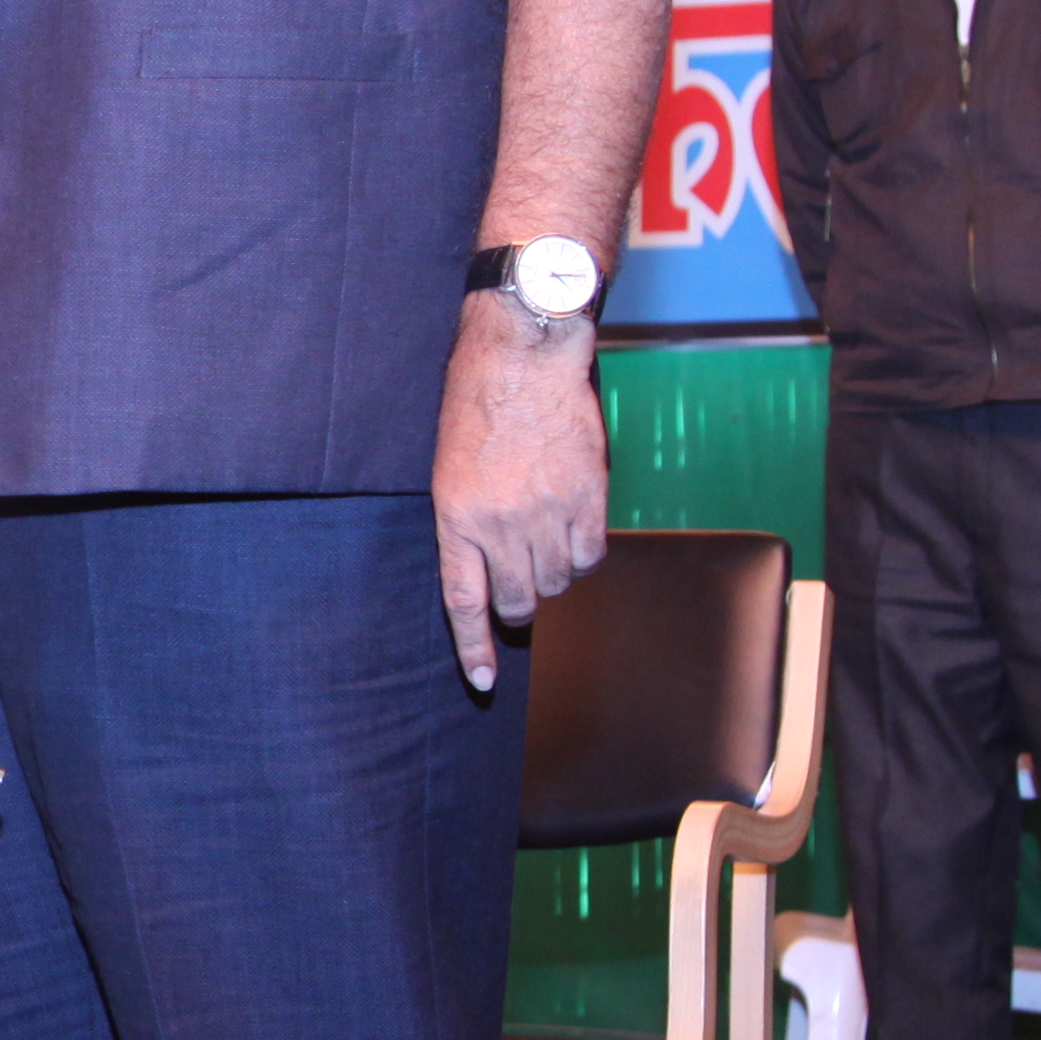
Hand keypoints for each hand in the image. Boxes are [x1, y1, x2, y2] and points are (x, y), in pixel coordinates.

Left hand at [433, 299, 609, 685]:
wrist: (524, 357)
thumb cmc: (478, 404)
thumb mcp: (450, 468)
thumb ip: (468, 524)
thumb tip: (492, 572)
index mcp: (456, 517)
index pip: (464, 602)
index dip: (474, 648)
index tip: (484, 682)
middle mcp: (499, 525)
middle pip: (515, 600)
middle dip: (517, 604)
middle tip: (519, 587)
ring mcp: (545, 514)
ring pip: (556, 581)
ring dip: (551, 571)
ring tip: (544, 534)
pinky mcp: (586, 500)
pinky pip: (590, 555)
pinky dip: (583, 552)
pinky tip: (573, 527)